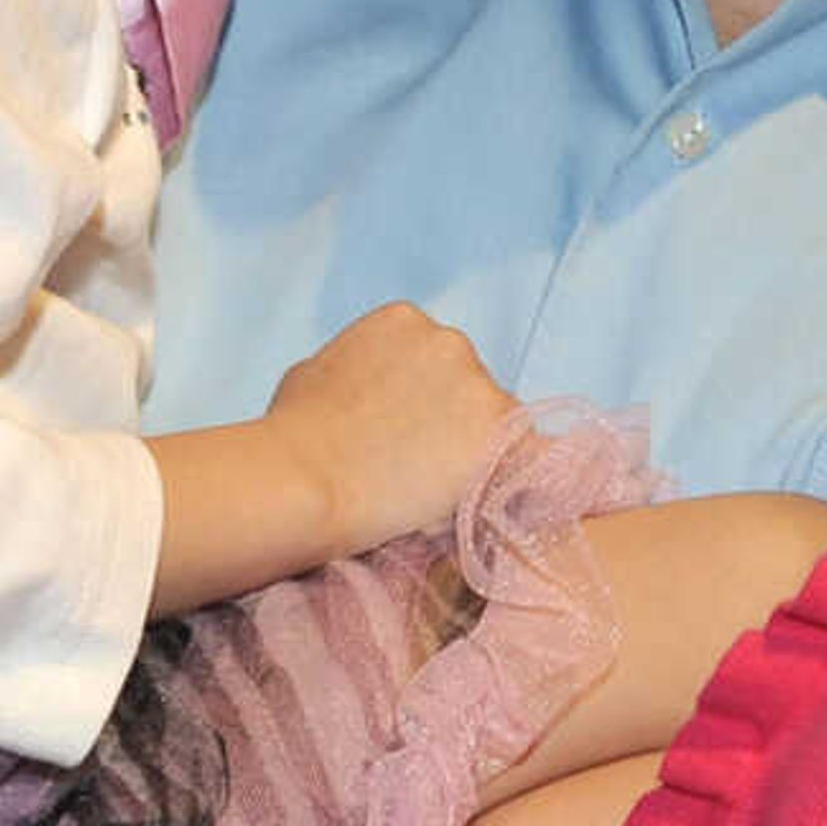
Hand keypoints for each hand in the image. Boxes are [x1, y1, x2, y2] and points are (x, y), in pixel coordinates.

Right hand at [146, 303, 520, 612]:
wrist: (305, 479)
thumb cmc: (293, 435)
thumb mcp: (312, 375)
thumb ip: (354, 368)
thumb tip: (363, 388)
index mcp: (403, 320)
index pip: (437, 362)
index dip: (427, 405)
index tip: (407, 438)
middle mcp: (450, 340)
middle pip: (472, 389)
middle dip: (455, 426)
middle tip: (420, 472)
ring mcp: (479, 383)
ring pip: (499, 425)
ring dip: (479, 455)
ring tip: (437, 496)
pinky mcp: (502, 428)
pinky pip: (533, 456)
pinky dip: (523, 478)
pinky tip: (508, 504)